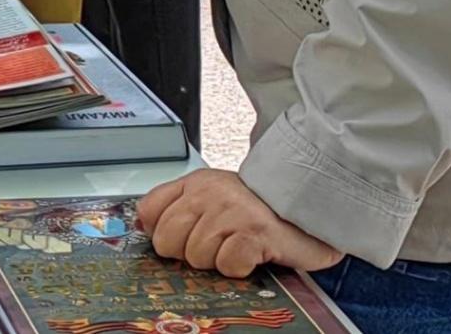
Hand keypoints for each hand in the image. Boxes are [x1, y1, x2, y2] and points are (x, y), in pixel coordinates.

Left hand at [134, 169, 342, 278]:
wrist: (305, 207)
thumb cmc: (257, 208)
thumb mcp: (212, 199)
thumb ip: (179, 208)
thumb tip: (145, 228)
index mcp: (194, 182)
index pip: (149, 211)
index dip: (161, 233)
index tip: (180, 239)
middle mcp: (208, 192)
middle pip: (167, 241)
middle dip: (188, 253)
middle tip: (215, 246)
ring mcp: (231, 210)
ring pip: (196, 256)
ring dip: (217, 261)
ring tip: (237, 246)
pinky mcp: (254, 231)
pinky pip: (227, 264)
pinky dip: (239, 268)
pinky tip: (251, 254)